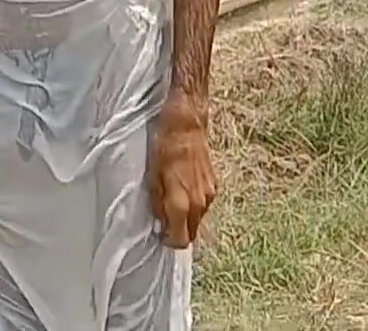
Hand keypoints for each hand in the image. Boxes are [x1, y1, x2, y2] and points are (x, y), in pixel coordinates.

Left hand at [148, 101, 215, 248]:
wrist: (186, 125)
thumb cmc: (164, 148)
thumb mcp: (152, 177)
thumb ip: (157, 204)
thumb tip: (160, 224)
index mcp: (182, 203)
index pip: (181, 240)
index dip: (169, 242)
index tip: (160, 234)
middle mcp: (199, 203)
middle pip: (192, 234)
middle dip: (179, 233)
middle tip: (165, 221)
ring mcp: (209, 195)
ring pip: (198, 220)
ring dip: (186, 218)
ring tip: (173, 202)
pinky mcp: (214, 185)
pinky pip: (204, 205)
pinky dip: (194, 205)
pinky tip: (184, 189)